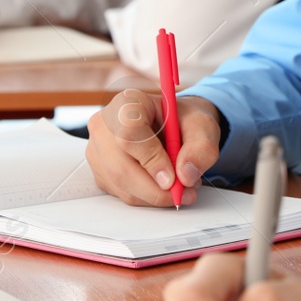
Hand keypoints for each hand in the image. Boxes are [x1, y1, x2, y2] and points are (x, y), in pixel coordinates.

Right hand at [86, 89, 221, 206]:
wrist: (175, 125)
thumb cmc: (184, 121)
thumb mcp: (203, 126)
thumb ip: (200, 148)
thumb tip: (185, 175)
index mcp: (128, 102)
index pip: (129, 135)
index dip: (151, 160)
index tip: (173, 178)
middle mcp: (105, 125)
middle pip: (120, 167)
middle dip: (155, 189)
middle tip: (183, 193)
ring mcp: (98, 149)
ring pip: (121, 185)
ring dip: (154, 195)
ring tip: (179, 187)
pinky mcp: (100, 171)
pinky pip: (121, 193)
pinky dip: (146, 197)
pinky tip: (162, 186)